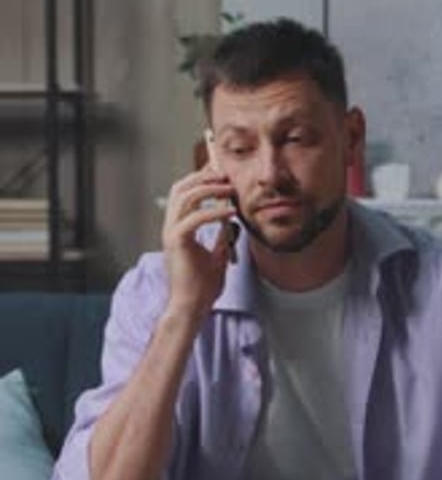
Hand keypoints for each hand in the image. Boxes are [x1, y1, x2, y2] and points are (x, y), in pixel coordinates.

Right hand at [162, 165, 236, 319]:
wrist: (192, 307)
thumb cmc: (202, 287)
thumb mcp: (216, 256)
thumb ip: (220, 238)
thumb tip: (231, 224)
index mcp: (178, 229)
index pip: (184, 193)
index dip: (201, 179)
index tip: (221, 172)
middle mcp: (171, 227)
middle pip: (181, 188)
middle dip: (203, 176)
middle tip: (225, 174)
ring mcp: (171, 234)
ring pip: (185, 197)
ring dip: (209, 188)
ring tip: (229, 189)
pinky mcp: (177, 242)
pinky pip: (195, 218)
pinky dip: (214, 211)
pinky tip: (230, 212)